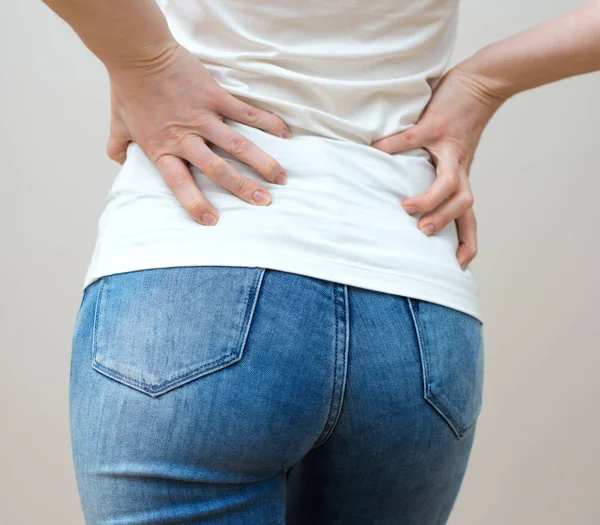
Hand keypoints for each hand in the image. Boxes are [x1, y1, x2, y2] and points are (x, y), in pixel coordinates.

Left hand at [106, 42, 290, 225]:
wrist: (138, 52)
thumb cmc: (128, 89)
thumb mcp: (117, 124)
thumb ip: (119, 148)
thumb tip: (121, 162)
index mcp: (161, 148)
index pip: (179, 182)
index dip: (194, 202)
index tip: (211, 220)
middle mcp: (185, 137)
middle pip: (217, 168)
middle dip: (242, 188)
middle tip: (263, 202)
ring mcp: (203, 116)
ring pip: (238, 144)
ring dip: (262, 162)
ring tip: (280, 179)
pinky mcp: (215, 96)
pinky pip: (246, 113)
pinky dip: (267, 124)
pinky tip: (285, 136)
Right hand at [370, 64, 506, 269]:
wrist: (482, 82)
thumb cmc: (464, 121)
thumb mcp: (456, 154)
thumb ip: (439, 173)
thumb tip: (409, 193)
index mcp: (462, 176)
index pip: (469, 216)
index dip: (468, 242)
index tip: (459, 265)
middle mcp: (459, 166)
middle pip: (464, 204)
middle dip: (445, 223)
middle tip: (422, 233)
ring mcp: (447, 147)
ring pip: (449, 182)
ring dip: (429, 199)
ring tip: (406, 207)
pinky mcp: (433, 127)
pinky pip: (409, 142)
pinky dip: (389, 148)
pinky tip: (373, 153)